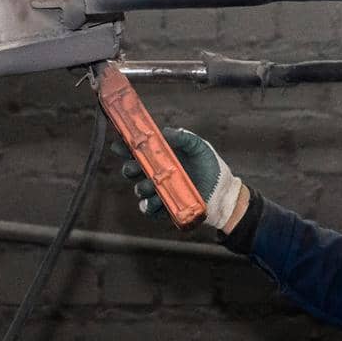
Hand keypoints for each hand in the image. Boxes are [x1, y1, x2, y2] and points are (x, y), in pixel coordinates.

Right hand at [110, 126, 243, 230]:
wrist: (223, 192)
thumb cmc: (210, 166)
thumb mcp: (198, 147)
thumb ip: (182, 137)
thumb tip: (164, 131)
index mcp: (160, 157)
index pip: (137, 151)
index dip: (125, 147)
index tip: (118, 144)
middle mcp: (155, 174)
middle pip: (132, 171)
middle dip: (129, 168)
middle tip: (134, 167)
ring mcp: (158, 191)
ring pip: (139, 190)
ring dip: (142, 187)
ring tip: (152, 186)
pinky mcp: (164, 208)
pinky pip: (149, 209)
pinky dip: (149, 206)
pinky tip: (156, 201)